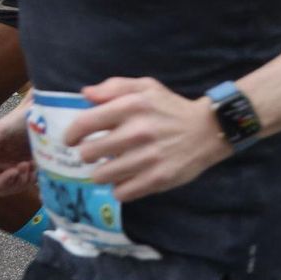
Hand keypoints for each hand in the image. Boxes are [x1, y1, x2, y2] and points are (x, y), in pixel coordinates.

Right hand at [0, 102, 36, 196]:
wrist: (41, 112)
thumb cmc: (17, 119)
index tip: (13, 172)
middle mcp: (2, 167)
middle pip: (3, 190)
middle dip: (14, 182)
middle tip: (25, 165)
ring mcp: (18, 169)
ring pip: (18, 188)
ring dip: (25, 180)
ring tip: (31, 164)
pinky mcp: (34, 168)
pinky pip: (32, 183)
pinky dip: (35, 178)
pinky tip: (38, 165)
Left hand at [64, 77, 232, 202]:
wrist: (208, 129)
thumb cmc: (171, 108)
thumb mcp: (146, 87)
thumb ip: (114, 87)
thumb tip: (85, 94)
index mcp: (132, 106)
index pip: (84, 124)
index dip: (71, 135)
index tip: (72, 140)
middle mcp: (138, 131)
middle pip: (88, 154)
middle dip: (89, 155)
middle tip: (97, 154)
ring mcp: (148, 157)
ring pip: (101, 176)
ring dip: (104, 173)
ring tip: (114, 166)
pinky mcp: (157, 178)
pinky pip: (121, 192)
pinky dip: (121, 187)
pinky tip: (129, 177)